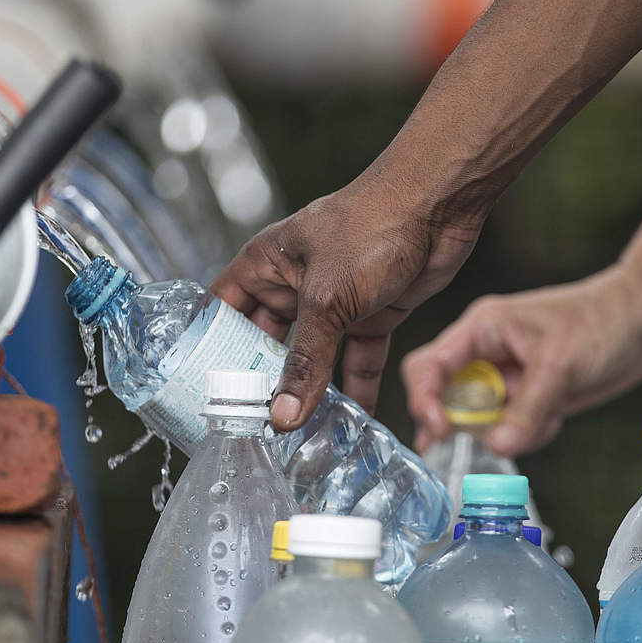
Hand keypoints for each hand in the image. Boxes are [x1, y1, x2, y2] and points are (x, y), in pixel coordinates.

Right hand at [210, 175, 485, 430]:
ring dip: (310, 392)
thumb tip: (283, 415)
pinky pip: (356, 359)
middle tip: (251, 426)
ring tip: (297, 437)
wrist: (439, 204)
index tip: (202, 393)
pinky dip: (356, 387)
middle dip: (262, 382)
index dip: (209, 349)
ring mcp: (335, 300)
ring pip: (314, 356)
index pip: (221, 310)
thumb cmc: (373, 225)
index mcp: (266, 264)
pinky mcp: (373, 313)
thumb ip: (305, 360)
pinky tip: (351, 420)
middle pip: (266, 341)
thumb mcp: (328, 299)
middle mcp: (295, 283)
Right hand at [401, 266, 641, 456]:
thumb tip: (496, 447)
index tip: (440, 431)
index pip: (428, 366)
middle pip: (445, 397)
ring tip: (544, 419)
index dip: (424, 400)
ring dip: (505, 432)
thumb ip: (527, 409)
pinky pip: (508, 427)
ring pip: (479, 420)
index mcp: (481, 330)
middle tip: (499, 434)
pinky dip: (527, 433)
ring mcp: (505, 376)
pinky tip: (555, 417)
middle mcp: (484, 352)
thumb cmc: (603, 322)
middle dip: (467, 423)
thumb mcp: (561, 366)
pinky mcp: (526, 395)